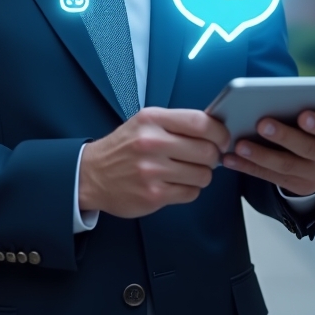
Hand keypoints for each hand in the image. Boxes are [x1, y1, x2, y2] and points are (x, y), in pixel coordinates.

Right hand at [78, 108, 230, 217]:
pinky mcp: (153, 195)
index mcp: (152, 119)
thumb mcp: (145, 123)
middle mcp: (151, 143)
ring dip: (201, 175)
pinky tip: (176, 184)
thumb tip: (215, 129)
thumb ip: (177, 123)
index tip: (222, 139)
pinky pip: (191, 193)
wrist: (91, 174)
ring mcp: (152, 171)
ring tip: (187, 171)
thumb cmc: (123, 148)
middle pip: (207, 151)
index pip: (200, 122)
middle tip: (205, 158)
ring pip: (203, 175)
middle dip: (212, 156)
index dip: (219, 132)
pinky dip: (189, 189)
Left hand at [222, 104, 314, 195]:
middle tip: (262, 123)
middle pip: (308, 147)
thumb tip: (302, 97)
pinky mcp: (298, 185)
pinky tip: (230, 159)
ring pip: (286, 164)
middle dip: (284, 136)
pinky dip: (248, 167)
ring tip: (240, 144)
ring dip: (261, 154)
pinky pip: (270, 176)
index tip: (304, 116)